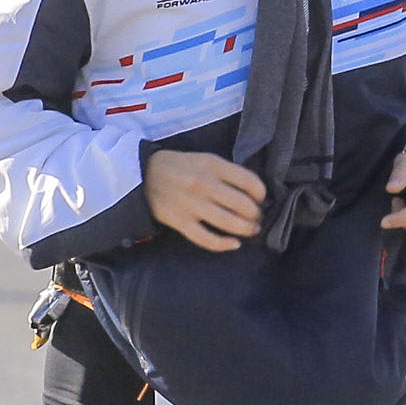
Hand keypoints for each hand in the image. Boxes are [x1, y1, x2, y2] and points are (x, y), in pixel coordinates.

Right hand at [147, 148, 267, 252]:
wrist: (144, 174)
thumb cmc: (181, 167)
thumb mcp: (205, 159)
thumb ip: (227, 173)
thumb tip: (253, 193)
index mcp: (212, 165)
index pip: (249, 182)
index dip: (261, 194)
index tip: (260, 199)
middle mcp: (203, 184)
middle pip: (243, 206)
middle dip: (256, 215)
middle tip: (256, 217)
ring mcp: (191, 204)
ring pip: (229, 223)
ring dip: (246, 229)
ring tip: (250, 230)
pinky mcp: (180, 222)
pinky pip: (207, 239)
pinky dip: (225, 244)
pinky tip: (234, 244)